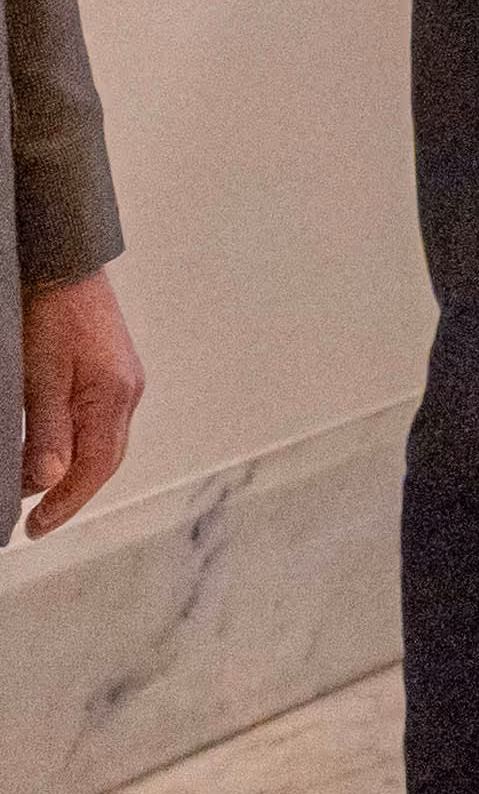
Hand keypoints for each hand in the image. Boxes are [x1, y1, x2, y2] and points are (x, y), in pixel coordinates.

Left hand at [20, 267, 142, 536]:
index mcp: (113, 396)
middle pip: (105, 460)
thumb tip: (48, 480)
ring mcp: (124, 381)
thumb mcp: (38, 377)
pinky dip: (77, 446)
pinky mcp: (113, 371)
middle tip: (36, 521)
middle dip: (71, 494)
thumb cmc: (50, 315)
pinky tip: (53, 449)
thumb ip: (46, 431)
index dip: (66, 503)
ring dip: (73, 471)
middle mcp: (128, 392)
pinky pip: (99, 422)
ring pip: (102, 443)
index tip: (35, 528)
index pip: (95, 467)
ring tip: (36, 490)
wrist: (64, 264)